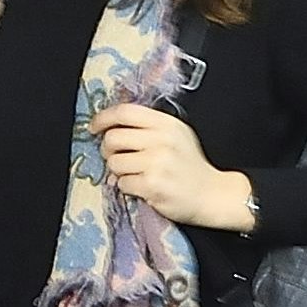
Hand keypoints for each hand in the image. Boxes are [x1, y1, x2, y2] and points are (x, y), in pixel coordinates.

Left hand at [85, 105, 254, 230]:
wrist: (212, 194)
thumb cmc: (190, 165)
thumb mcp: (176, 135)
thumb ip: (148, 128)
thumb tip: (109, 129)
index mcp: (166, 123)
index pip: (125, 112)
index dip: (103, 118)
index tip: (94, 127)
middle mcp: (162, 140)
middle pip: (113, 137)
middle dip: (108, 149)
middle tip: (116, 157)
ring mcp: (157, 162)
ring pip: (114, 162)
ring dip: (117, 171)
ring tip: (134, 174)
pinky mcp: (152, 185)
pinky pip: (121, 183)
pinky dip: (126, 187)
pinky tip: (142, 187)